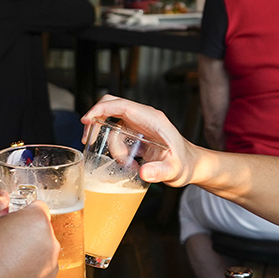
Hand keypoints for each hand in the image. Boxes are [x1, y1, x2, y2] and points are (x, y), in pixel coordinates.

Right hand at [0, 194, 57, 277]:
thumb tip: (1, 198)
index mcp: (37, 221)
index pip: (37, 207)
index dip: (21, 211)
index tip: (10, 219)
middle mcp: (50, 242)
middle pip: (40, 230)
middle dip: (24, 233)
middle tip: (1, 242)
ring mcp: (51, 266)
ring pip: (40, 252)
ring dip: (27, 254)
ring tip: (2, 262)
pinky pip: (39, 273)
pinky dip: (28, 273)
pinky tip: (8, 277)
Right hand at [81, 95, 200, 185]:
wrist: (191, 165)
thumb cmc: (185, 164)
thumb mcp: (174, 170)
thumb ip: (160, 172)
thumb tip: (144, 172)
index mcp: (152, 119)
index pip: (121, 105)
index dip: (101, 109)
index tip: (87, 120)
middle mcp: (144, 117)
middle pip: (111, 107)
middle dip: (96, 121)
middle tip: (89, 140)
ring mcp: (139, 124)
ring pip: (112, 125)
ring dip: (111, 145)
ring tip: (126, 163)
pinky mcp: (136, 133)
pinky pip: (117, 135)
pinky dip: (116, 148)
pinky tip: (128, 162)